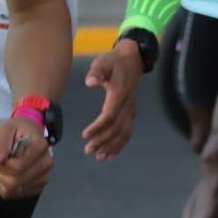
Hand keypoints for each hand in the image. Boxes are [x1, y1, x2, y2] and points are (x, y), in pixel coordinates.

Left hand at [0, 115, 51, 199]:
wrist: (30, 133)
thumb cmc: (18, 130)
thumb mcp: (5, 129)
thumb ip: (0, 144)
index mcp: (40, 147)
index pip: (17, 167)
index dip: (3, 165)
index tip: (2, 156)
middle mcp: (47, 162)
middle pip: (16, 181)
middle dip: (2, 174)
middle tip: (3, 163)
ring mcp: (45, 175)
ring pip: (16, 189)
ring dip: (5, 181)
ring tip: (8, 168)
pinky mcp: (41, 184)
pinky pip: (19, 194)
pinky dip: (9, 188)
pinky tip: (11, 176)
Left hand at [82, 39, 143, 160]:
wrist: (133, 60)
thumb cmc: (114, 61)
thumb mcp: (103, 62)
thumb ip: (97, 71)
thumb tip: (90, 82)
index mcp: (120, 94)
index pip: (109, 115)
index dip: (98, 127)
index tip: (84, 135)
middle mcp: (128, 105)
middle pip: (116, 128)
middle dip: (102, 141)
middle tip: (87, 150)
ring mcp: (131, 110)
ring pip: (124, 133)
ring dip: (112, 146)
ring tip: (99, 157)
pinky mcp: (131, 112)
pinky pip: (128, 131)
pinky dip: (120, 144)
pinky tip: (110, 153)